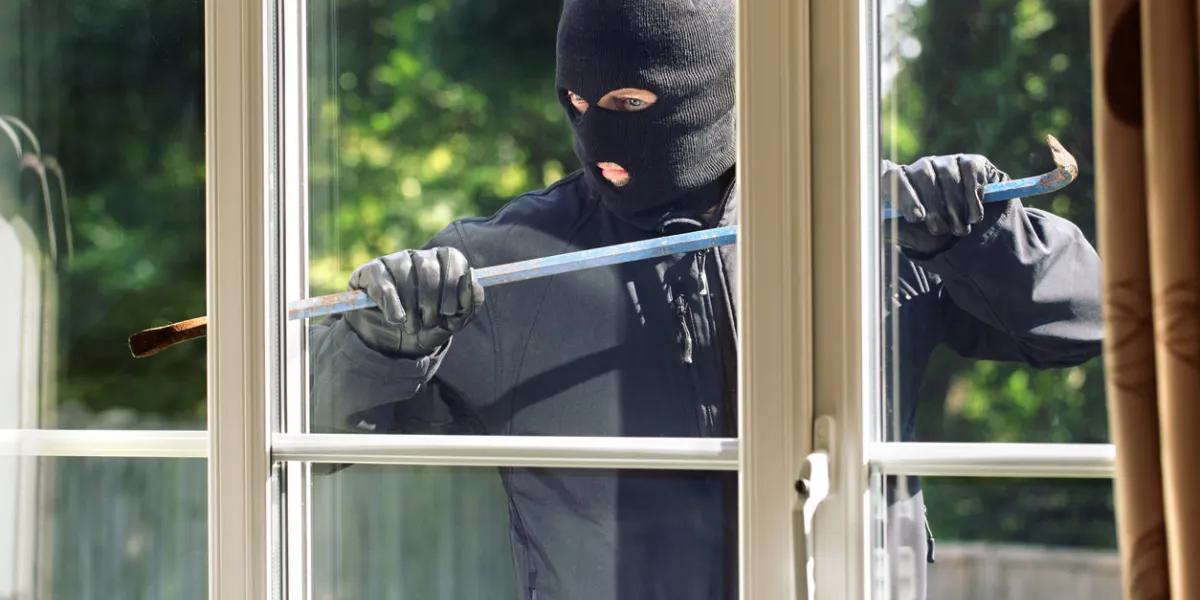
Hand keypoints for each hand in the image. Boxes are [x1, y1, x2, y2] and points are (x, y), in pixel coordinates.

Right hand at [343, 247, 484, 357]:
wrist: (389, 346)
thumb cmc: (426, 329)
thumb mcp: (452, 323)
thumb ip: (470, 303)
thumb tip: (471, 275)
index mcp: (442, 262)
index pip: (454, 259)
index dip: (455, 288)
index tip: (451, 312)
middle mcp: (418, 256)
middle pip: (431, 269)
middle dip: (433, 304)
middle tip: (430, 323)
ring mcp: (393, 261)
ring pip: (407, 278)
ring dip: (412, 310)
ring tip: (412, 327)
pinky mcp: (371, 272)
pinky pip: (385, 285)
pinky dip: (394, 306)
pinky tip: (397, 319)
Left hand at [881, 154, 1009, 254]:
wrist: (959, 235)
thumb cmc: (925, 233)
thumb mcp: (907, 235)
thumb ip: (890, 226)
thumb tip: (879, 219)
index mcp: (897, 182)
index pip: (890, 176)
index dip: (904, 195)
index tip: (916, 217)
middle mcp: (919, 167)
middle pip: (922, 175)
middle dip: (934, 207)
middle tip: (940, 229)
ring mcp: (944, 162)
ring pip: (948, 175)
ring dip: (956, 207)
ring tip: (959, 229)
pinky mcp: (969, 162)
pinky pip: (970, 173)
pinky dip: (972, 199)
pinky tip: (973, 217)